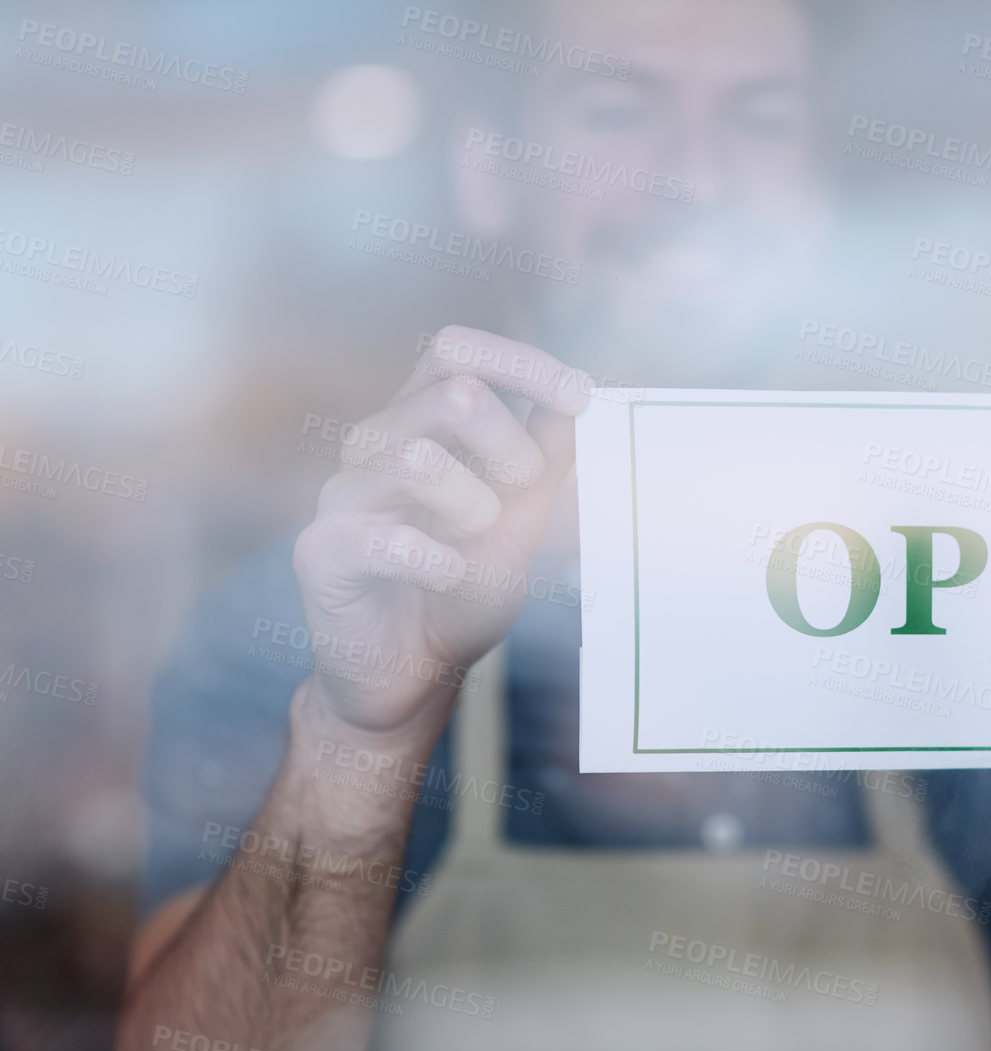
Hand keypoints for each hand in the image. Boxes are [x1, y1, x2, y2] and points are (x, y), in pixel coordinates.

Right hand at [291, 327, 588, 734]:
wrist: (410, 673)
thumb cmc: (462, 589)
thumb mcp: (520, 522)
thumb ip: (544, 463)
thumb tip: (574, 400)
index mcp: (416, 422)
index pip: (454, 350)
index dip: (521, 362)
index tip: (581, 396)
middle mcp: (372, 445)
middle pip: (452, 394)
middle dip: (513, 448)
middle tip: (521, 498)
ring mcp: (342, 497)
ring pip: (420, 460)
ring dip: (476, 508)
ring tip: (477, 543)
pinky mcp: (322, 554)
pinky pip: (389, 541)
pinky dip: (438, 562)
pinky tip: (449, 576)